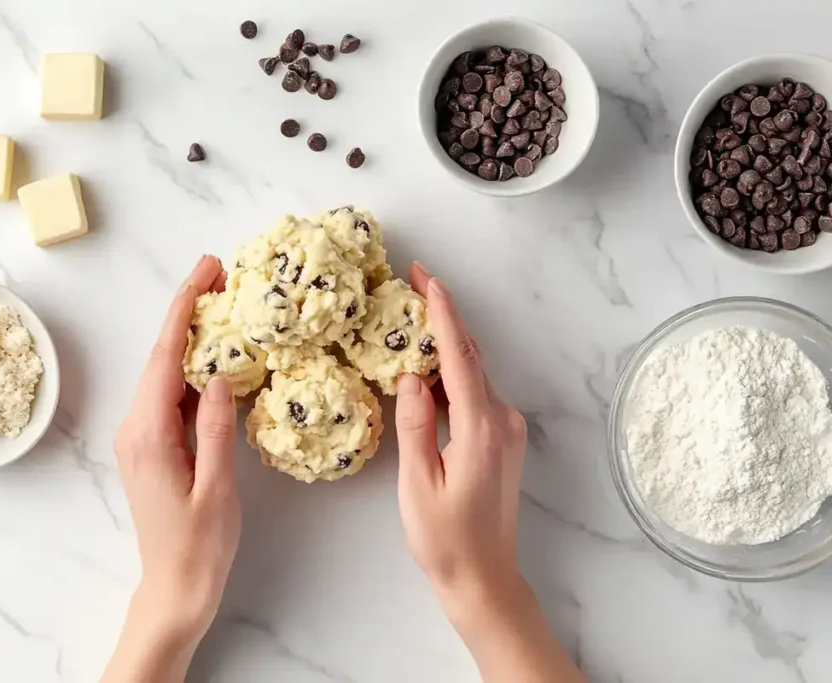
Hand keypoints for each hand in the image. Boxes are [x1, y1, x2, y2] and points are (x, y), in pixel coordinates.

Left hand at [103, 255, 240, 682]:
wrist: (174, 588)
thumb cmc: (199, 546)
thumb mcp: (218, 488)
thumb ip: (217, 429)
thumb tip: (221, 375)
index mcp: (148, 435)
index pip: (166, 357)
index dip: (185, 309)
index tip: (206, 271)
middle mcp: (135, 428)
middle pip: (160, 357)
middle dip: (187, 311)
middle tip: (219, 273)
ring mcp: (139, 437)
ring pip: (164, 373)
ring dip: (190, 338)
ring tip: (222, 304)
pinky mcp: (150, 446)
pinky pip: (170, 396)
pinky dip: (191, 370)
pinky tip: (215, 357)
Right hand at [396, 263, 583, 682]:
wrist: (485, 578)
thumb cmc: (445, 539)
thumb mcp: (418, 483)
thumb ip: (416, 425)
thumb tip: (412, 376)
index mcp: (481, 428)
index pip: (459, 357)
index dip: (442, 313)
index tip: (426, 279)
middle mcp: (502, 421)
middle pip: (471, 356)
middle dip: (443, 318)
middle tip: (414, 284)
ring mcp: (508, 430)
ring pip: (474, 373)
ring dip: (446, 346)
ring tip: (412, 320)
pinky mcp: (504, 440)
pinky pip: (476, 393)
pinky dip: (453, 375)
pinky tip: (428, 371)